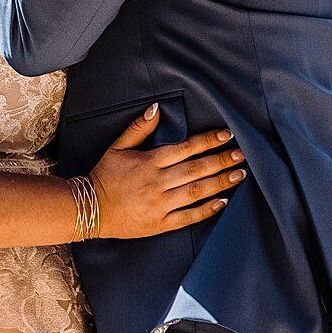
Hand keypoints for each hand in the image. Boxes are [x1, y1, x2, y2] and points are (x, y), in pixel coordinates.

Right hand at [89, 112, 244, 241]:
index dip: (208, 141)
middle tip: (242, 154)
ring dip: (220, 182)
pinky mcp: (160, 224)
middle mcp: (157, 183)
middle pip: (196, 169)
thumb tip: (156, 109)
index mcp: (149, 162)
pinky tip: (223, 202)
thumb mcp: (117, 148)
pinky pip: (188, 217)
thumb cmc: (105, 177)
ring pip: (196, 192)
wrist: (89, 209)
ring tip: (239, 174)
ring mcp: (160, 205)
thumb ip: (138, 129)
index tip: (226, 135)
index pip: (185, 148)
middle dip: (221, 161)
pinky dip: (206, 210)